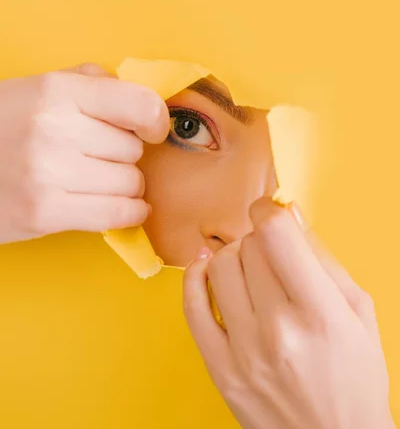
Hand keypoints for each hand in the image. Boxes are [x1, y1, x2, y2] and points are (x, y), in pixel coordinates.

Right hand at [0, 63, 168, 243]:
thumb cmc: (2, 125)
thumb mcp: (37, 88)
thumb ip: (88, 82)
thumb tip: (138, 97)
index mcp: (56, 91)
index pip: (138, 103)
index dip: (155, 119)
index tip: (154, 129)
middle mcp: (54, 128)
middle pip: (133, 149)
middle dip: (124, 154)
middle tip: (100, 156)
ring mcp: (48, 173)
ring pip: (130, 182)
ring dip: (124, 185)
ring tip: (97, 180)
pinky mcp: (43, 213)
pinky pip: (116, 214)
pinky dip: (129, 213)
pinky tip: (124, 207)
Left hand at [184, 198, 394, 428]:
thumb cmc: (355, 377)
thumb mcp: (358, 311)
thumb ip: (322, 257)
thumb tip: (290, 212)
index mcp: (320, 313)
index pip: (276, 234)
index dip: (269, 210)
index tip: (268, 210)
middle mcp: (279, 331)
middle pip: (248, 247)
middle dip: (258, 238)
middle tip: (269, 249)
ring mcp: (244, 352)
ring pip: (219, 267)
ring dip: (233, 256)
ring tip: (248, 267)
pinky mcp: (221, 369)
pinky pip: (192, 306)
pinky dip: (195, 277)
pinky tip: (206, 269)